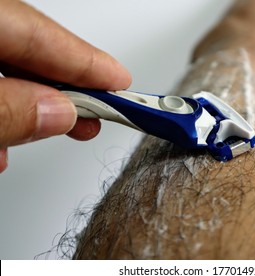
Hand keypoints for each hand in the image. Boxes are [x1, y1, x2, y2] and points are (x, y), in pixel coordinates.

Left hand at [0, 0, 131, 172]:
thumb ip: (8, 110)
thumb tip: (59, 113)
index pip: (38, 33)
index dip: (86, 60)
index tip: (121, 82)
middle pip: (26, 47)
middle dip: (67, 86)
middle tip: (100, 113)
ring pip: (4, 69)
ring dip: (36, 104)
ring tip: (63, 128)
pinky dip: (3, 111)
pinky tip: (6, 140)